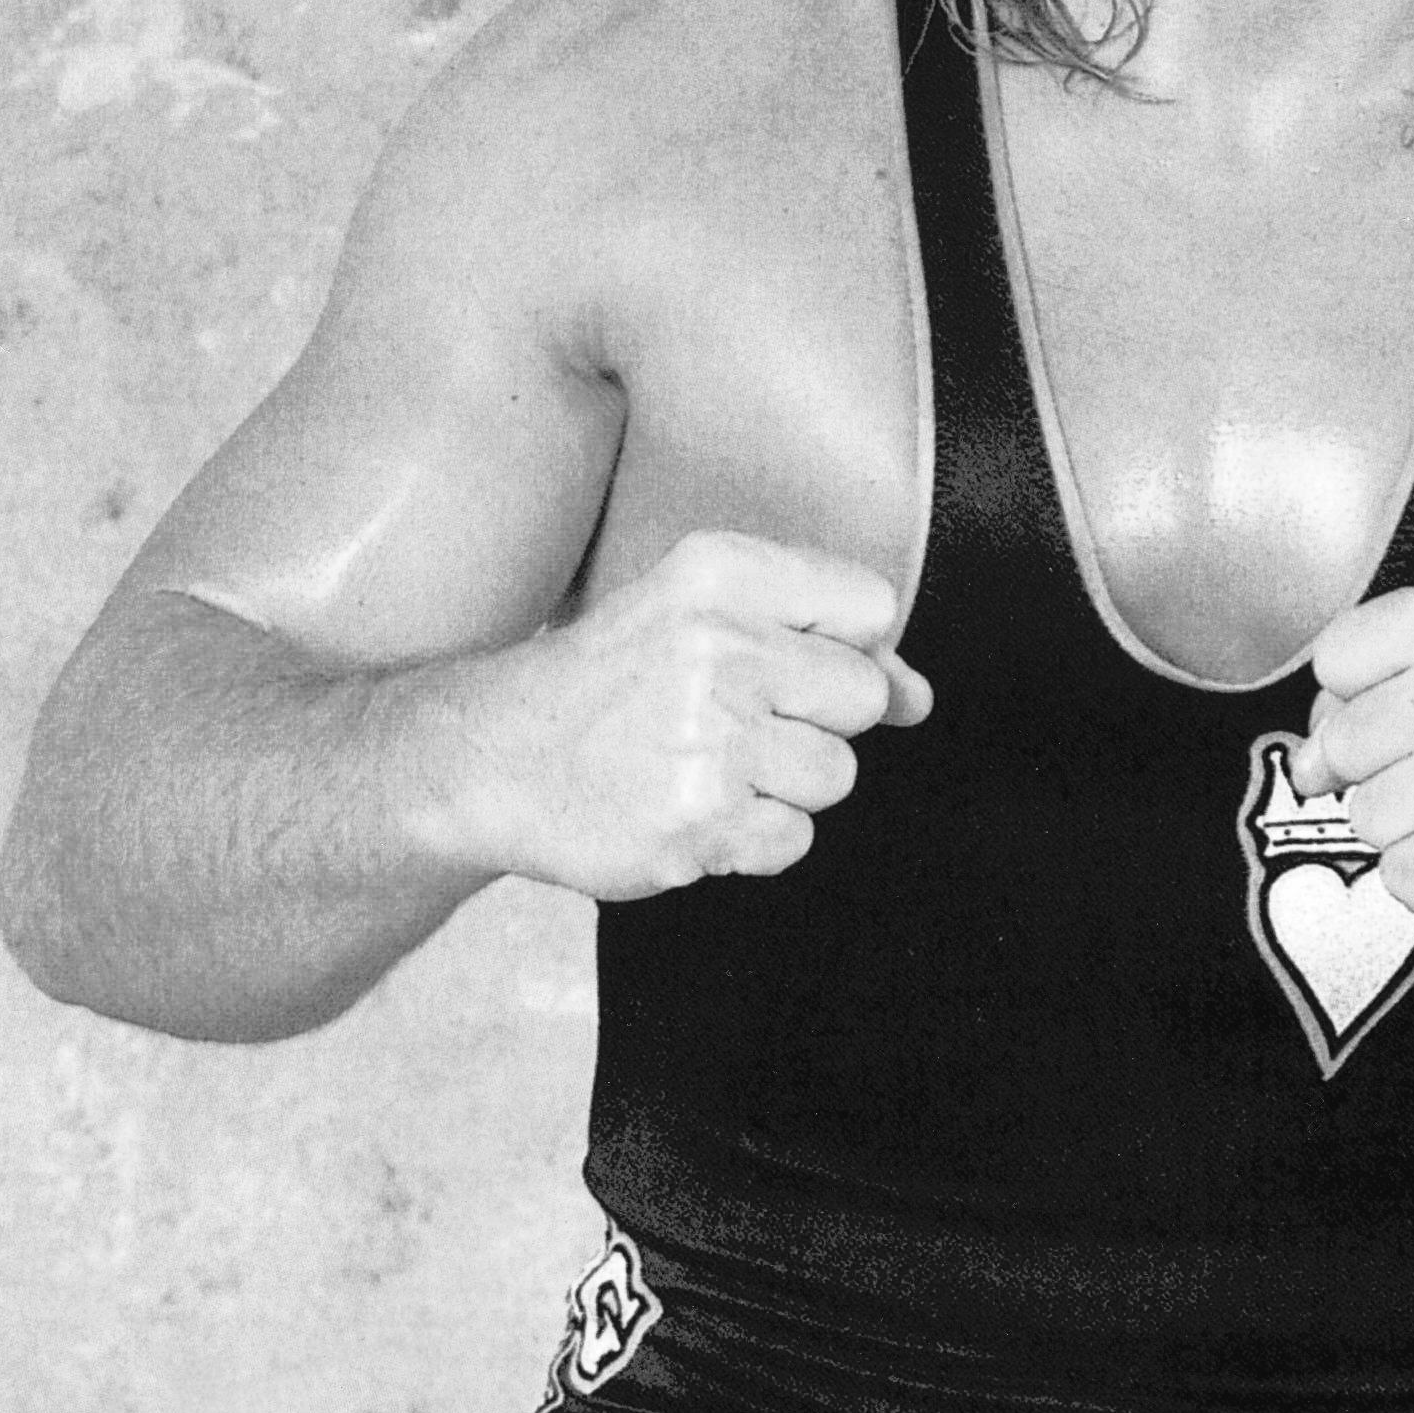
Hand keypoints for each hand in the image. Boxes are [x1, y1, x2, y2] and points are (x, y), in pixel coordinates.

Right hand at [448, 530, 929, 898]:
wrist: (496, 758)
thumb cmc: (613, 683)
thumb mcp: (702, 614)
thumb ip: (825, 640)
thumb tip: (917, 697)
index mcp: (718, 571)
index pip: (869, 605)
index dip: (842, 646)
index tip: (783, 663)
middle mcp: (716, 646)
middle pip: (862, 696)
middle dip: (813, 720)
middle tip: (733, 720)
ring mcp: (707, 740)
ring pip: (835, 776)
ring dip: (782, 785)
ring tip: (706, 765)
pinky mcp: (697, 824)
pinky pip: (793, 841)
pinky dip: (752, 840)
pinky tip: (693, 808)